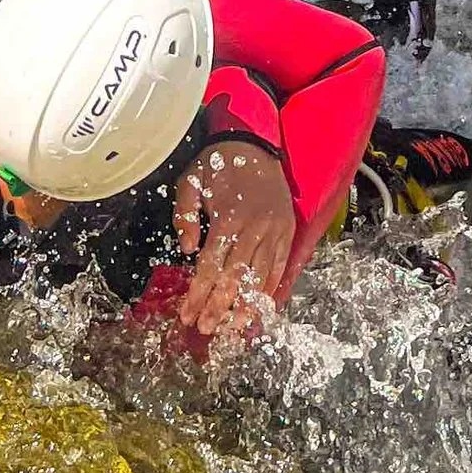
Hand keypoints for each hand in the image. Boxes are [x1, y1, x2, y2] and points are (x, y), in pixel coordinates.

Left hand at [172, 140, 297, 353]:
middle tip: (206, 329)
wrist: (255, 143)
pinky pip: (279, 267)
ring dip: (245, 306)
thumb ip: (184, 216)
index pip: (211, 267)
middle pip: (235, 278)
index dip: (199, 294)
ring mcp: (275, 232)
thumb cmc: (218, 164)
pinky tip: (259, 308)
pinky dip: (269, 290)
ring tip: (232, 329)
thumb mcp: (190, 181)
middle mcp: (255, 229)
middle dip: (219, 307)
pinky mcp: (287, 232)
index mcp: (228, 218)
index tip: (187, 314)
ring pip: (260, 278)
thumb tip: (188, 250)